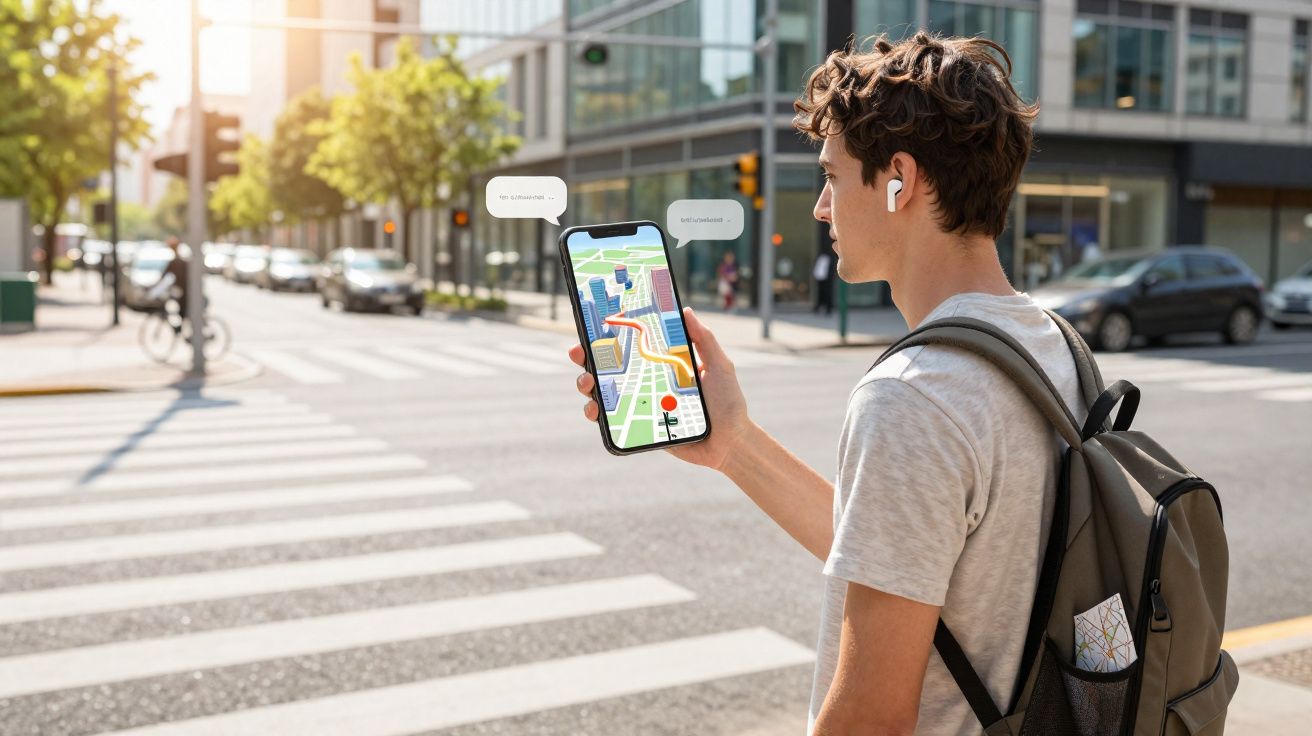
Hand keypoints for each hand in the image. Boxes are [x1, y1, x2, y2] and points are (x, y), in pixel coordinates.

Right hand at [568, 306, 751, 470]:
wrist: (730, 443)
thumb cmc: (728, 402)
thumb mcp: (719, 365)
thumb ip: (704, 339)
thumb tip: (686, 310)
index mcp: (662, 363)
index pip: (631, 345)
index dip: (608, 336)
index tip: (591, 326)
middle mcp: (648, 382)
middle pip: (609, 367)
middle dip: (587, 358)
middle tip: (579, 353)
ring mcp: (641, 404)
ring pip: (603, 392)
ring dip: (587, 385)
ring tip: (588, 384)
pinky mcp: (639, 426)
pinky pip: (611, 421)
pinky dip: (596, 414)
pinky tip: (594, 410)